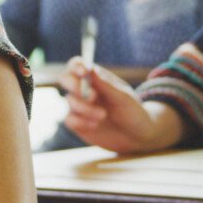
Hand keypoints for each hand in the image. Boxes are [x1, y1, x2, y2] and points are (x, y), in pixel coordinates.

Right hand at [60, 57, 179, 152]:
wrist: (136, 137)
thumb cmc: (133, 112)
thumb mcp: (123, 98)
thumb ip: (105, 85)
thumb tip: (89, 69)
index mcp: (96, 78)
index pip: (77, 65)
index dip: (76, 66)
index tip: (83, 72)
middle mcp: (84, 90)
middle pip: (65, 79)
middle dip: (75, 86)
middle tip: (92, 96)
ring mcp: (79, 106)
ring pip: (70, 101)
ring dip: (86, 109)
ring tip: (103, 116)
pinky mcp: (77, 123)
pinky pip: (69, 119)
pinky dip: (81, 122)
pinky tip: (95, 125)